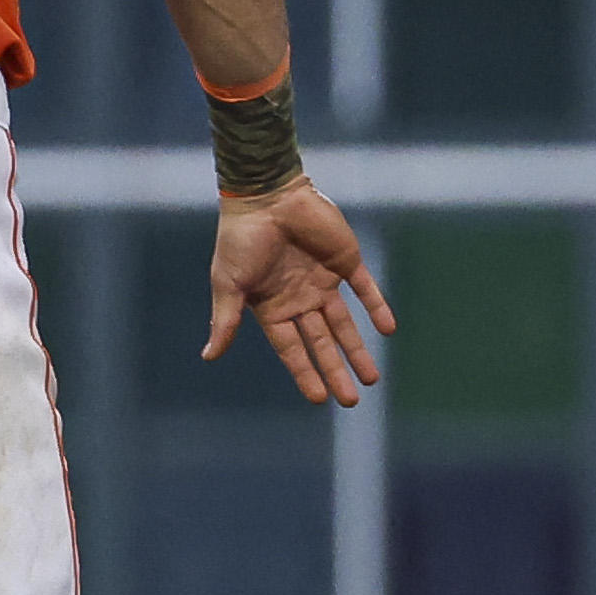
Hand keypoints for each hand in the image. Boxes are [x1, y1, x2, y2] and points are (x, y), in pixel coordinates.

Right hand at [204, 181, 393, 406]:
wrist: (266, 195)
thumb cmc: (241, 239)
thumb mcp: (228, 284)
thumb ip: (225, 321)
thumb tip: (208, 357)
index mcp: (272, 307)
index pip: (292, 349)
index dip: (305, 373)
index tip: (319, 399)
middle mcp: (299, 298)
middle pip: (322, 342)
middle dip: (335, 370)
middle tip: (352, 399)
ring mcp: (323, 280)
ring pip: (345, 323)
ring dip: (358, 349)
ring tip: (372, 378)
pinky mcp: (345, 260)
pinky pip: (365, 288)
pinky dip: (377, 307)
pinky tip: (388, 329)